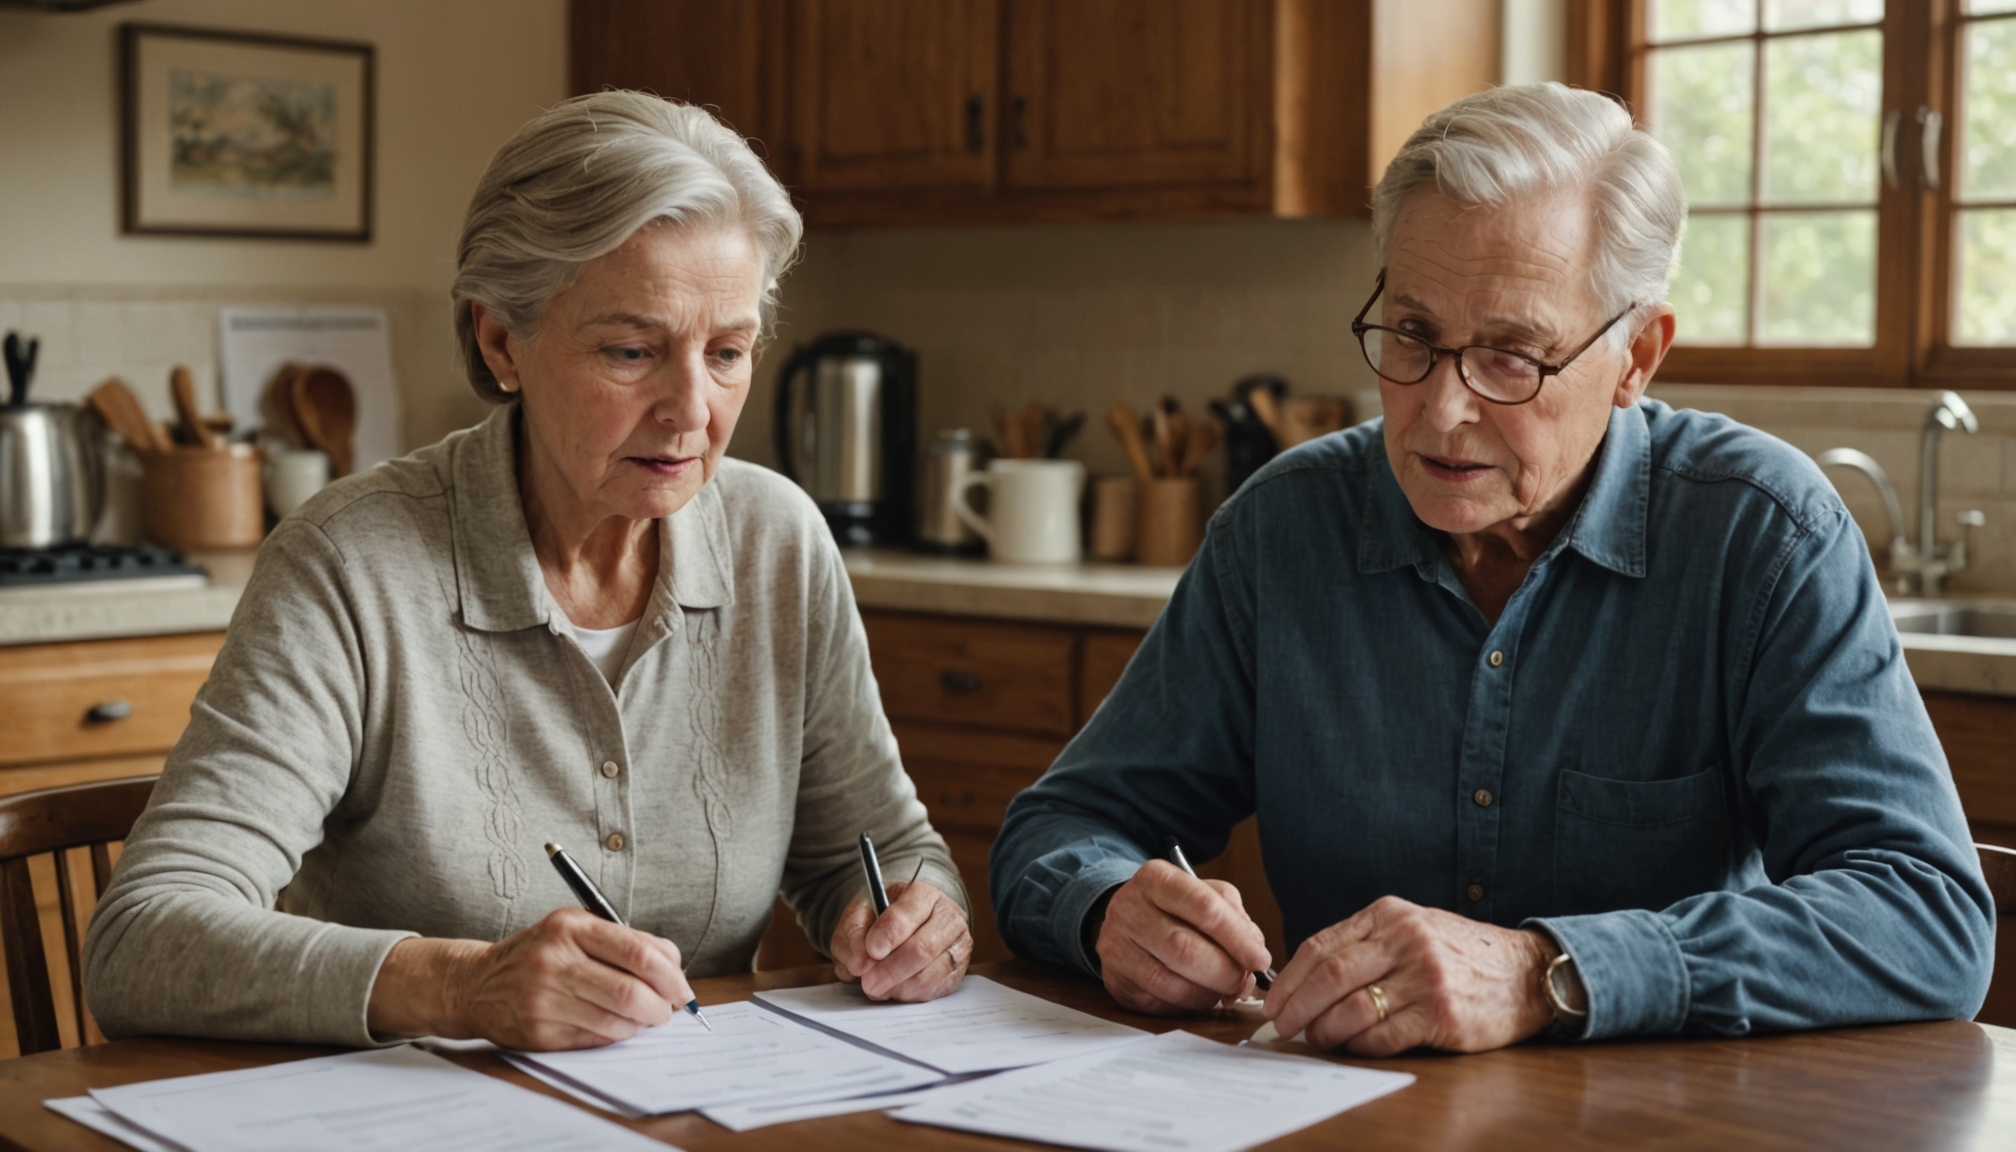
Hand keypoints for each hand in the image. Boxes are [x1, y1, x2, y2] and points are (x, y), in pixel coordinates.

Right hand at [368, 908, 692, 1050]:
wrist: (475, 983)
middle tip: (670, 1009)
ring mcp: (545, 998)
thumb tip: (674, 967)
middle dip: (663, 1006)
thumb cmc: (538, 954)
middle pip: (631, 991)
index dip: (671, 974)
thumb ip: (623, 941)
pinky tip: (619, 1026)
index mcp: (570, 927)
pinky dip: (617, 1035)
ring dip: (642, 1024)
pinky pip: (595, 1038)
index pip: (638, 951)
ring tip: (646, 1018)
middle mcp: (555, 960)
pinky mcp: (539, 1031)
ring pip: (616, 1021)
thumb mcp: (574, 929)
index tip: (682, 988)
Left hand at [830, 877, 970, 1000]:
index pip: (909, 913)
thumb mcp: (859, 914)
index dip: (888, 935)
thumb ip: (853, 931)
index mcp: (922, 894)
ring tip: (876, 986)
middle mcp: (947, 917)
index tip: (871, 950)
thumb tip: (859, 963)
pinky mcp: (957, 973)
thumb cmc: (879, 919)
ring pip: (930, 975)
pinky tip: (894, 988)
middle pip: (924, 949)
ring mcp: (957, 946)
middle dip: (891, 970)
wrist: (900, 929)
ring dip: (897, 987)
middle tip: (868, 983)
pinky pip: (933, 991)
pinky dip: (908, 995)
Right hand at [1094, 859, 1271, 1014]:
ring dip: (1209, 993)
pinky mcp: (1116, 981)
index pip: (1203, 907)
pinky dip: (1190, 1004)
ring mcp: (1117, 947)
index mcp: (1156, 879)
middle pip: (1185, 950)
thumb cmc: (1174, 908)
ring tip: (1224, 989)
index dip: (1237, 938)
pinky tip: (1200, 994)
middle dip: (1225, 972)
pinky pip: (1160, 1003)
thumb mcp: (1205, 894)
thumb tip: (1254, 952)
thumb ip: (1234, 917)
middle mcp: (1129, 910)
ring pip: (1171, 984)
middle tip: (1244, 981)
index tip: (1260, 959)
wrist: (1126, 920)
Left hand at [1262, 896, 1555, 1055]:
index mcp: (1389, 915)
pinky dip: (1359, 1045)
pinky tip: (1352, 1047)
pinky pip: (1383, 1035)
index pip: (1321, 945)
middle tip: (1281, 1027)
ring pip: (1352, 1009)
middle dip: (1297, 1006)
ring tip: (1316, 1040)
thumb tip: (1304, 978)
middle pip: (1329, 976)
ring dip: (1324, 1031)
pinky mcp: (1442, 1014)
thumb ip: (1364, 943)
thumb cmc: (1459, 954)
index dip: (1288, 978)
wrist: (1525, 973)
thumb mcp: (1412, 928)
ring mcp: (1425, 977)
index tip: (1272, 1001)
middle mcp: (1406, 940)